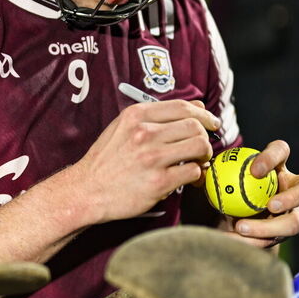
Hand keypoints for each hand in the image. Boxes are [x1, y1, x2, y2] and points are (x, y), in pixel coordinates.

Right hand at [70, 100, 219, 223]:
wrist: (87, 190)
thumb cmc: (106, 161)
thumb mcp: (123, 128)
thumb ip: (156, 117)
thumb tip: (197, 108)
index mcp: (137, 115)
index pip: (183, 107)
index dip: (204, 115)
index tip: (211, 124)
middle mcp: (145, 133)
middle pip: (196, 126)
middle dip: (205, 137)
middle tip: (202, 149)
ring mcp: (152, 157)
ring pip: (199, 146)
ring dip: (204, 156)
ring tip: (197, 162)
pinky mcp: (158, 182)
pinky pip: (193, 172)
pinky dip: (195, 175)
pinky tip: (187, 178)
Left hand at [220, 140, 298, 248]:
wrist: (218, 221)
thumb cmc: (218, 191)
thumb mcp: (213, 180)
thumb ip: (210, 172)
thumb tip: (200, 168)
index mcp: (275, 165)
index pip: (281, 151)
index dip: (272, 158)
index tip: (254, 171)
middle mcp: (291, 187)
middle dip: (296, 195)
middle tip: (272, 205)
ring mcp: (291, 213)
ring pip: (294, 223)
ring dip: (269, 228)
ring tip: (241, 228)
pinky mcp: (282, 236)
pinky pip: (274, 241)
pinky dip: (252, 241)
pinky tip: (231, 239)